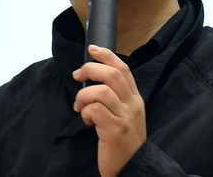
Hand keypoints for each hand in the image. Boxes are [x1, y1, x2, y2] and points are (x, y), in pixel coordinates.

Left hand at [73, 45, 146, 176]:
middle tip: (77, 75)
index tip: (92, 49)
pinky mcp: (115, 130)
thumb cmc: (122, 141)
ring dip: (84, 94)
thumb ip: (115, 98)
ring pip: (101, 90)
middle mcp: (132, 105)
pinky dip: (85, 112)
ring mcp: (125, 117)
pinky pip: (95, 110)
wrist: (132, 168)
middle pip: (112, 74)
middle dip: (91, 69)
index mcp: (135, 99)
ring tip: (80, 106)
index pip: (123, 68)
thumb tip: (92, 79)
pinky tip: (87, 120)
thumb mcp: (125, 115)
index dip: (107, 55)